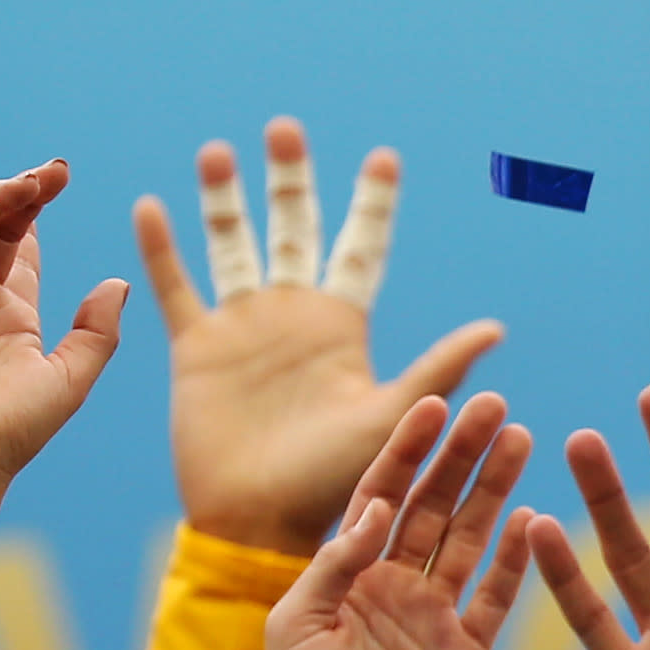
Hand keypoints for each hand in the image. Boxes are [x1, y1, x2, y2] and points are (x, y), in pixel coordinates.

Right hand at [0, 162, 128, 484]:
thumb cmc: (15, 428)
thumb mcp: (72, 375)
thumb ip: (97, 330)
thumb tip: (118, 283)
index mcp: (12, 309)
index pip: (22, 243)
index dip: (38, 208)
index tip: (63, 179)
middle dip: (19, 192)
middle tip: (49, 172)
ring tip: (21, 187)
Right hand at [133, 122, 502, 553]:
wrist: (264, 520)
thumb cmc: (340, 478)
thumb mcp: (395, 413)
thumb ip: (439, 368)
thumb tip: (497, 328)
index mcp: (345, 326)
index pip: (361, 248)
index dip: (372, 204)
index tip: (383, 155)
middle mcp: (294, 317)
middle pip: (293, 231)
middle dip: (290, 182)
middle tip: (286, 129)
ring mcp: (243, 329)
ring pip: (232, 247)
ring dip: (226, 201)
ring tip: (222, 151)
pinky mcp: (196, 349)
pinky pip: (176, 288)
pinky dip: (162, 248)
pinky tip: (152, 204)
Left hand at [266, 398, 536, 649]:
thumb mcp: (296, 624)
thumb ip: (335, 563)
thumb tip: (379, 507)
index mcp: (347, 573)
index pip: (382, 494)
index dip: (406, 450)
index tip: (431, 403)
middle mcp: (394, 585)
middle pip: (435, 505)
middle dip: (462, 453)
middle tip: (492, 404)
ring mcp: (434, 616)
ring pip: (471, 539)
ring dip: (495, 489)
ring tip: (521, 439)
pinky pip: (497, 598)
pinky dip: (517, 561)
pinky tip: (532, 518)